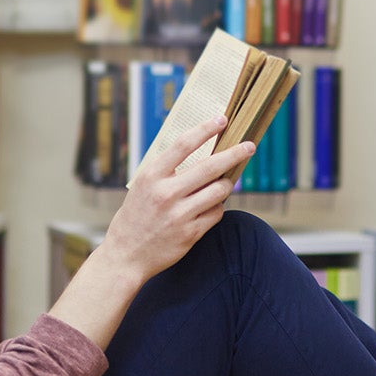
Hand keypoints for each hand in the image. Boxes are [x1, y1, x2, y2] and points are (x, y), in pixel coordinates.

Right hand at [100, 115, 253, 282]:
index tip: (222, 120)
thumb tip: (203, 150)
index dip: (206, 129)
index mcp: (152, 176)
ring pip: (219, 191)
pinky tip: (211, 206)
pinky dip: (218, 206)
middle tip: (250, 146)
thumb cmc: (137, 215)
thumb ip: (168, 170)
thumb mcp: (144, 186)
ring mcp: (179, 215)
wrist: (125, 255)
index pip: (184, 144)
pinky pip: (216, 213)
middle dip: (235, 153)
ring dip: (227, 184)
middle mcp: (166, 193)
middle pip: (210, 167)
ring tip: (226, 181)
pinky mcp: (190, 234)